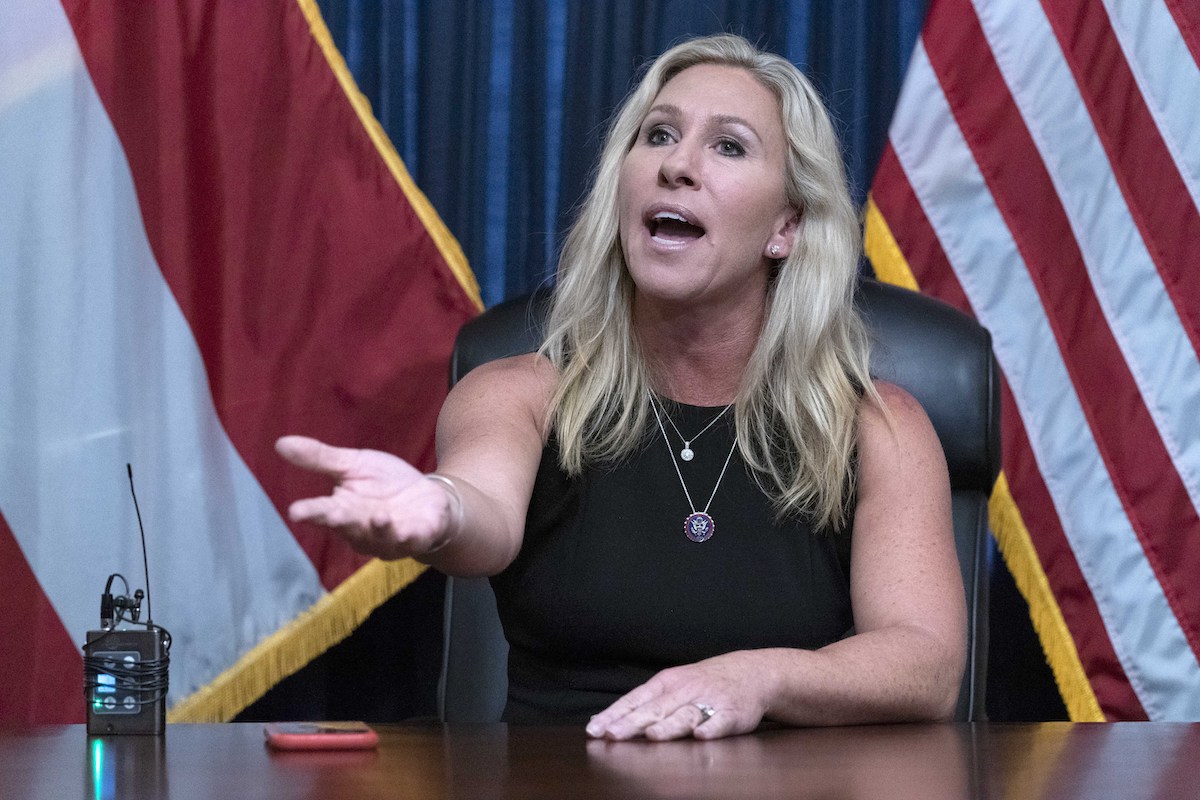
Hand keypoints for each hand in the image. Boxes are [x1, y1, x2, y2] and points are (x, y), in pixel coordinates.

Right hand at [275, 435, 457, 559]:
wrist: (427, 499)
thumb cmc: (384, 484)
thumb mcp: (353, 465)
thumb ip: (320, 459)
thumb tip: (280, 443)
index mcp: (343, 509)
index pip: (322, 512)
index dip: (310, 513)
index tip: (295, 512)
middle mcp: (362, 529)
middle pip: (349, 526)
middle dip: (340, 522)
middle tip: (331, 515)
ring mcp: (390, 537)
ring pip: (380, 538)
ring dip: (379, 529)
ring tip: (378, 517)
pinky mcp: (418, 537)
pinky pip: (412, 541)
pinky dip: (409, 537)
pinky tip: (406, 531)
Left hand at [585, 652, 770, 740]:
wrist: (750, 673)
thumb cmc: (702, 683)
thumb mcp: (670, 686)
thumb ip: (641, 705)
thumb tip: (603, 721)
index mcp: (666, 684)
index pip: (635, 700)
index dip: (615, 715)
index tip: (595, 730)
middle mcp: (685, 691)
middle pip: (656, 708)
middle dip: (633, 722)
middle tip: (614, 735)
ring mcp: (709, 701)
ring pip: (686, 715)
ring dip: (669, 726)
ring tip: (652, 735)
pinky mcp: (732, 714)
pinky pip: (721, 721)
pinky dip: (711, 728)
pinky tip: (701, 735)